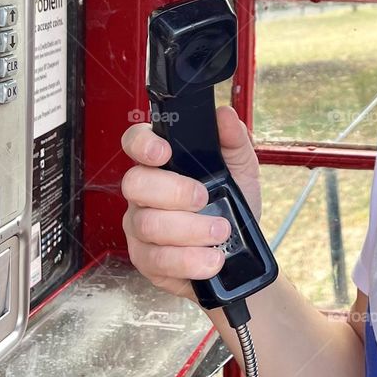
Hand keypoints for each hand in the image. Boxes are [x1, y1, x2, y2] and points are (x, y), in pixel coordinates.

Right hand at [120, 106, 261, 299]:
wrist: (239, 252)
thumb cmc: (232, 203)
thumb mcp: (241, 169)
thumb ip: (234, 141)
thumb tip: (225, 115)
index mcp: (162, 163)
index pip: (135, 142)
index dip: (142, 145)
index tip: (164, 153)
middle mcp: (144, 193)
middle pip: (135, 184)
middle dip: (173, 191)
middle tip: (205, 199)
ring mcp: (139, 227)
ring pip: (147, 224)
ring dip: (190, 230)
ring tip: (220, 232)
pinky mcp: (145, 260)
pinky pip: (155, 260)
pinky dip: (188, 260)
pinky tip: (210, 259)